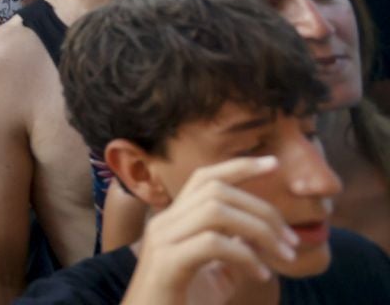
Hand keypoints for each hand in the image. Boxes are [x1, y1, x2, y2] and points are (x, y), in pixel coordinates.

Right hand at [130, 156, 297, 300]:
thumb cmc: (181, 301)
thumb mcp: (210, 271)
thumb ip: (227, 248)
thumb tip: (255, 237)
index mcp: (173, 221)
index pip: (203, 178)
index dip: (239, 166)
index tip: (273, 163)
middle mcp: (164, 223)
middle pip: (216, 191)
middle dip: (262, 209)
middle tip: (291, 240)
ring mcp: (163, 241)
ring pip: (215, 211)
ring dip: (259, 230)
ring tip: (284, 256)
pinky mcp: (167, 263)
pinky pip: (212, 244)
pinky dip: (245, 256)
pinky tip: (261, 275)